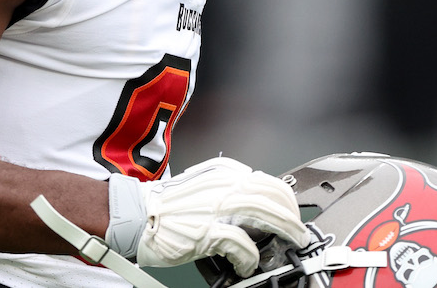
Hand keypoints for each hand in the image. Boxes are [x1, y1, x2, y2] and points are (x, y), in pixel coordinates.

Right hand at [108, 157, 307, 275]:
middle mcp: (223, 185)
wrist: (137, 215)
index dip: (285, 199)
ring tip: (291, 243)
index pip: (266, 181)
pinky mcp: (208, 232)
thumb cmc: (166, 205)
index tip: (291, 211)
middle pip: (272, 195)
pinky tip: (248, 264)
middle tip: (299, 231)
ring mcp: (217, 208)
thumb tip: (254, 208)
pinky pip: (242, 245)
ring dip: (285, 230)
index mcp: (223, 172)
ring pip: (266, 213)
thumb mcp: (203, 186)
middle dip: (292, 215)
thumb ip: (228, 191)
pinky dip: (250, 257)